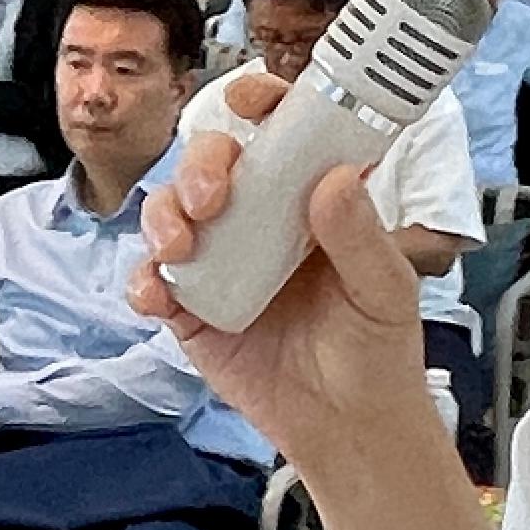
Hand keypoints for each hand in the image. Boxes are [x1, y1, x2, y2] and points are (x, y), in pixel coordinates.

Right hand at [128, 72, 426, 470]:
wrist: (349, 429)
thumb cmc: (377, 354)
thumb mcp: (385, 291)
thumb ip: (360, 236)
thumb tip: (332, 180)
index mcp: (311, 202)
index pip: (281, 133)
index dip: (260, 103)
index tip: (249, 100)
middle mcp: (260, 222)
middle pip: (212, 164)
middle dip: (201, 166)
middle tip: (213, 197)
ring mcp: (220, 263)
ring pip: (171, 213)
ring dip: (164, 217)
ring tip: (181, 248)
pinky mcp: (191, 310)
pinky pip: (152, 282)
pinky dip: (144, 282)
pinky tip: (158, 296)